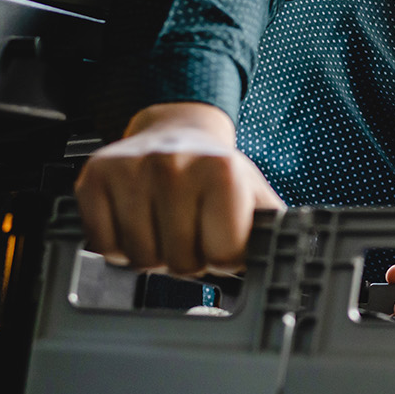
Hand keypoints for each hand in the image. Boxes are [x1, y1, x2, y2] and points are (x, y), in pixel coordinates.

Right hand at [75, 101, 282, 275]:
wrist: (175, 130)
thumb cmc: (217, 173)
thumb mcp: (256, 195)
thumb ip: (276, 230)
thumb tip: (301, 258)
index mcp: (221, 170)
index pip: (223, 256)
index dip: (224, 256)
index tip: (221, 234)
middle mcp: (173, 164)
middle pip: (180, 263)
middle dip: (189, 258)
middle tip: (190, 230)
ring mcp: (130, 170)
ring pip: (141, 260)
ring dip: (154, 255)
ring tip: (165, 226)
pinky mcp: (94, 178)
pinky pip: (103, 246)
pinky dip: (118, 247)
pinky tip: (136, 223)